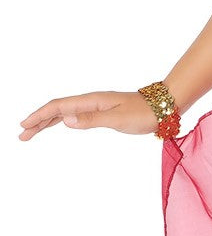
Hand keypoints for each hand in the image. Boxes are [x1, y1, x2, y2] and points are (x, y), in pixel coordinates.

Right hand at [18, 90, 160, 141]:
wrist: (164, 107)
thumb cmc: (144, 113)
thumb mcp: (118, 120)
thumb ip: (92, 120)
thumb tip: (66, 120)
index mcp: (92, 101)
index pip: (58, 107)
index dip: (40, 116)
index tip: (24, 126)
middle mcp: (91, 101)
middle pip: (57, 109)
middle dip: (38, 121)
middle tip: (22, 134)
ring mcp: (96, 106)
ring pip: (65, 112)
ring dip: (48, 122)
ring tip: (33, 132)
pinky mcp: (103, 112)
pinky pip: (76, 115)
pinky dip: (63, 120)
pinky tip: (59, 125)